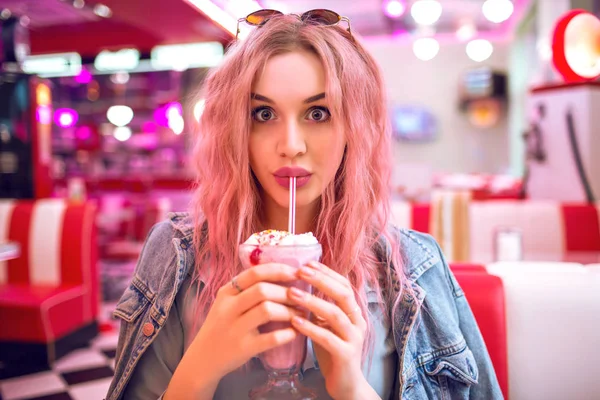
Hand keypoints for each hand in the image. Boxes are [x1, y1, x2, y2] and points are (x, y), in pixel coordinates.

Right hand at [175, 263, 302, 385]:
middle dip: (287, 292)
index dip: (279, 270)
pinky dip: (287, 333)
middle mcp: (228, 308)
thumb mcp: (227, 303)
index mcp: (226, 292)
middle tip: (302, 297)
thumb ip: (247, 289)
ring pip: (267, 310)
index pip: (255, 273)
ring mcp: (235, 329)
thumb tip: (283, 274)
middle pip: (262, 290)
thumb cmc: (222, 326)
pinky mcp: (243, 348)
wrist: (203, 359)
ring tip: (301, 314)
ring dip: (289, 311)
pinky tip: (295, 332)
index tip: (298, 273)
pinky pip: (271, 338)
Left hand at [288, 261, 375, 399]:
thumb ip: (320, 307)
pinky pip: (328, 338)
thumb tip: (300, 283)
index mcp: (354, 312)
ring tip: (291, 293)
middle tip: (299, 271)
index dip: (326, 273)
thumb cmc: (332, 351)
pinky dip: (310, 328)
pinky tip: (295, 321)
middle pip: (343, 294)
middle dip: (321, 280)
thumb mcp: (327, 325)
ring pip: (335, 314)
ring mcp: (354, 338)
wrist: (346, 385)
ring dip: (312, 301)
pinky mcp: (346, 355)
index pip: (344, 285)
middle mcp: (358, 322)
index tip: (307, 263)